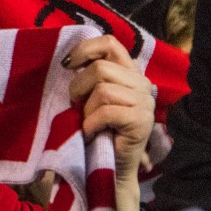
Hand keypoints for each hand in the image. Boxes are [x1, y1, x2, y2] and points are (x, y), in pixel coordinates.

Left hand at [64, 36, 154, 184]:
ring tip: (89, 123)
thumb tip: (67, 59)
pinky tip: (92, 133)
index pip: (109, 43)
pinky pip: (106, 112)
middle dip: (80, 86)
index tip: (66, 64)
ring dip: (87, 109)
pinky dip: (92, 124)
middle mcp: (142, 84)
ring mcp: (145, 102)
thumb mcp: (92, 96)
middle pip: (100, 68)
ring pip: (102, 90)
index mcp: (130, 72)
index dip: (84, 49)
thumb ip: (89, 75)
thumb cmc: (97, 129)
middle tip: (78, 106)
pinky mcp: (141, 121)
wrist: (111, 168)